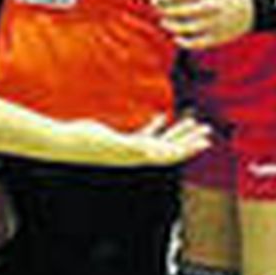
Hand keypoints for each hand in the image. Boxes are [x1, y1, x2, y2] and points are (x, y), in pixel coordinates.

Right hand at [63, 114, 211, 166]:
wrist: (67, 142)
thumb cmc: (88, 143)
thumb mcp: (112, 144)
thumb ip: (130, 147)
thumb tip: (146, 151)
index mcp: (139, 157)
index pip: (171, 155)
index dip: (189, 149)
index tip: (206, 141)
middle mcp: (139, 156)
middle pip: (172, 148)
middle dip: (190, 139)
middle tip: (208, 129)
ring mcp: (132, 149)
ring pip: (162, 140)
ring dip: (179, 132)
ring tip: (195, 122)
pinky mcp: (124, 140)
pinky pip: (146, 134)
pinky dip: (157, 126)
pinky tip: (163, 117)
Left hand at [152, 0, 254, 50]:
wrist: (254, 8)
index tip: (153, 0)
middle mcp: (211, 8)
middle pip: (181, 11)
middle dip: (165, 11)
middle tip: (156, 10)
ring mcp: (214, 24)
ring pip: (187, 28)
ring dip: (172, 26)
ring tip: (164, 22)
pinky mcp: (217, 37)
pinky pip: (196, 43)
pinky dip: (184, 42)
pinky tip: (176, 38)